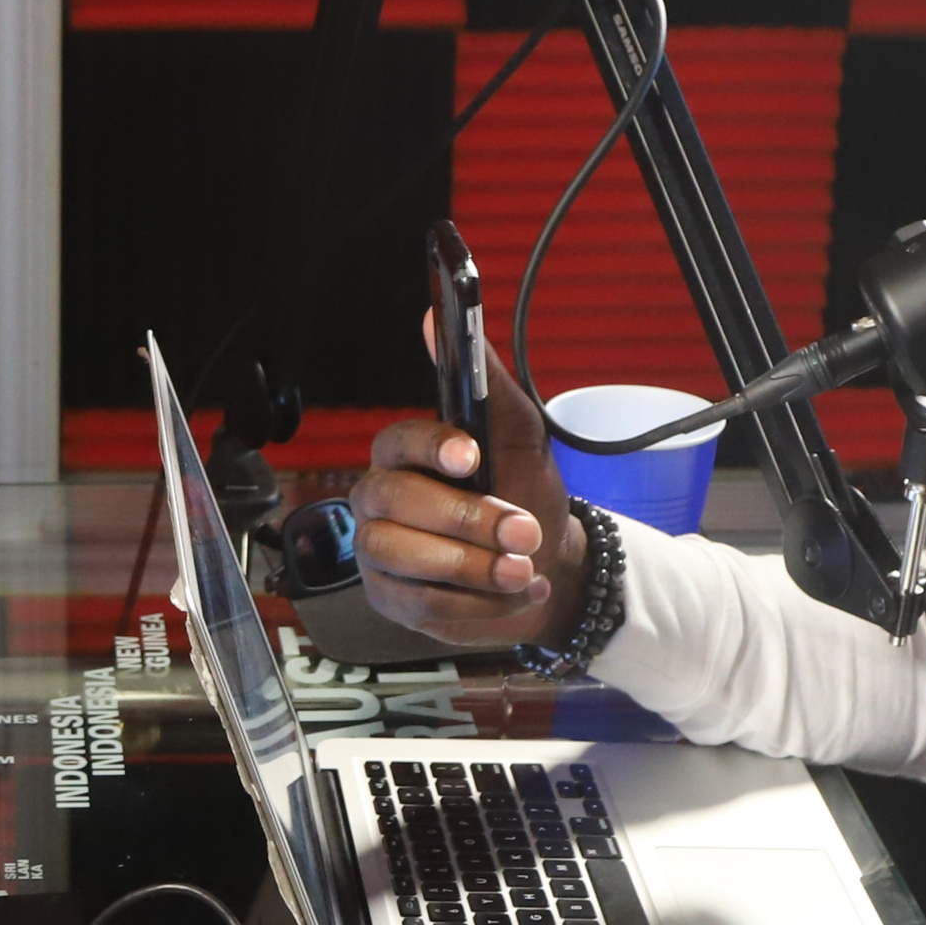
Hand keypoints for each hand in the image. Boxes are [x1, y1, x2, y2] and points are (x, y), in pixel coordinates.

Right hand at [347, 321, 583, 652]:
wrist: (546, 566)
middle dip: (465, 519)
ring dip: (472, 567)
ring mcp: (379, 553)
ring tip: (523, 570)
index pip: (396, 442)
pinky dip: (476, 605)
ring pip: (401, 557)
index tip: (471, 458)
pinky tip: (514, 594)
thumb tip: (436, 318)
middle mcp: (380, 501)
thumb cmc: (523, 493)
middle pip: (394, 502)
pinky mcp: (391, 600)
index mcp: (405, 454)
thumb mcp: (518, 436)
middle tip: (523, 530)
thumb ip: (483, 380)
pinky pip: (420, 606)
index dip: (430, 448)